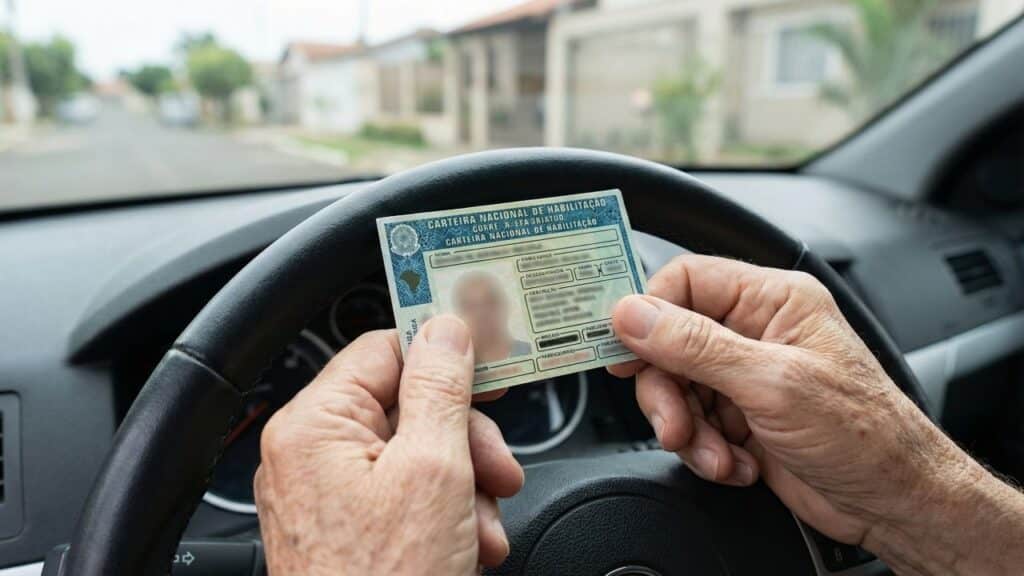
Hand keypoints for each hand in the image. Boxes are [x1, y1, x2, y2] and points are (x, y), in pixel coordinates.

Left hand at [255, 316, 523, 574]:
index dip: (445, 355)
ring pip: (414, 454)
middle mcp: (310, 455)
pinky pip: (403, 496)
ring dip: (464, 484)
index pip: (385, 349)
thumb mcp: (433, 470)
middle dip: (464, 438)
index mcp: (315, 425)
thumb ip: (442, 387)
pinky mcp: (345, 531)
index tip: (490, 364)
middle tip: (496, 468)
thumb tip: (446, 328)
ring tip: (482, 525)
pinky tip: (466, 545)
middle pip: (407, 405)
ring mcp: (326, 496)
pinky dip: (445, 514)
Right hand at [609, 255, 1019, 570]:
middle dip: (667, 391)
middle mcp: (756, 331)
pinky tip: (737, 465)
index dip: (647, 313)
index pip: (685, 280)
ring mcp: (747, 376)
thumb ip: (696, 345)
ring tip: (718, 455)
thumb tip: (633, 313)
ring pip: (677, 389)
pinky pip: (693, 425)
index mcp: (772, 300)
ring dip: (688, 430)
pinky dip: (706, 451)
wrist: (894, 502)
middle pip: (670, 343)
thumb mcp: (772, 383)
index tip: (621, 350)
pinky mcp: (741, 417)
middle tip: (675, 424)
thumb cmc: (865, 433)